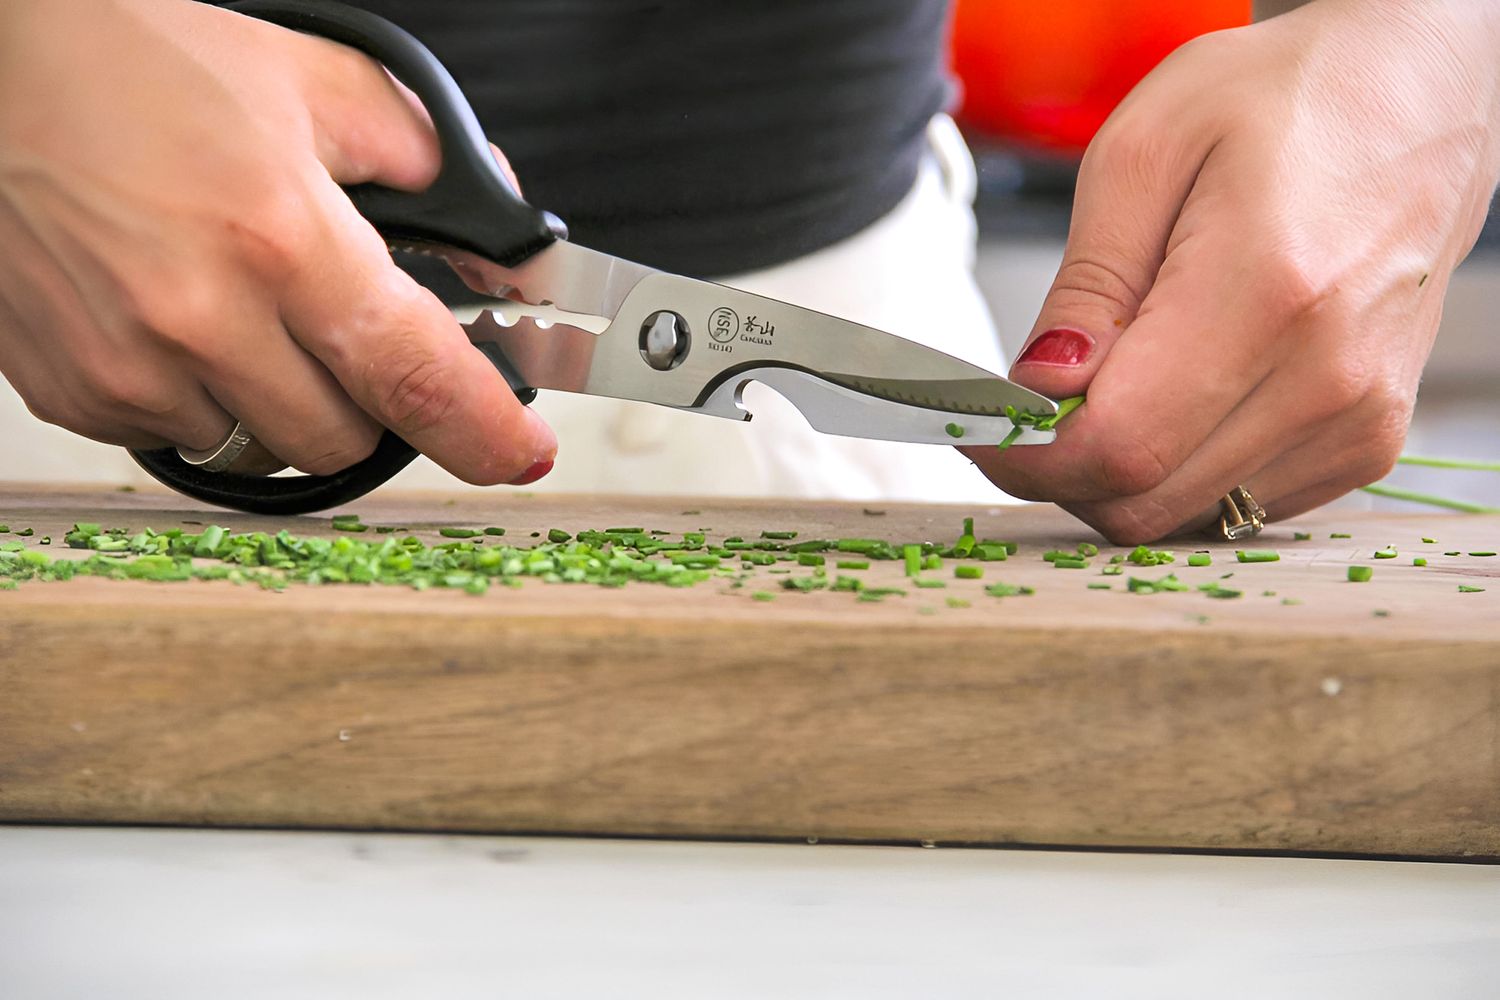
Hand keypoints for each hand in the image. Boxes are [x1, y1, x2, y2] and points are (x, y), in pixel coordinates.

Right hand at [0, 0, 554, 482]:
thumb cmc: (133, 61)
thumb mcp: (310, 82)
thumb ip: (426, 159)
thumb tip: (500, 240)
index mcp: (279, 237)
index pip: (414, 375)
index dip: (483, 430)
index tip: (521, 453)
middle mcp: (202, 317)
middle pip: (345, 438)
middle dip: (368, 398)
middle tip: (341, 330)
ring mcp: (129, 366)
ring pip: (263, 448)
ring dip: (280, 400)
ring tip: (240, 304)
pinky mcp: (73, 391)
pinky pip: (178, 437)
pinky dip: (200, 397)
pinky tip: (175, 318)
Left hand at [968, 0, 1499, 542]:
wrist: (1417, 99)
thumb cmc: (1280, 102)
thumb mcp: (1143, 153)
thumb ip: (1085, 287)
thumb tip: (1037, 391)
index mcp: (1268, 292)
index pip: (1118, 447)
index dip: (1028, 456)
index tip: (984, 426)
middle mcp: (1329, 377)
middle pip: (1141, 501)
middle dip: (1059, 467)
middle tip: (1035, 397)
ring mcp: (1359, 420)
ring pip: (1181, 515)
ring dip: (1117, 470)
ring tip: (1118, 373)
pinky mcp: (1368, 443)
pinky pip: (1232, 501)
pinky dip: (1179, 467)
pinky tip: (1182, 388)